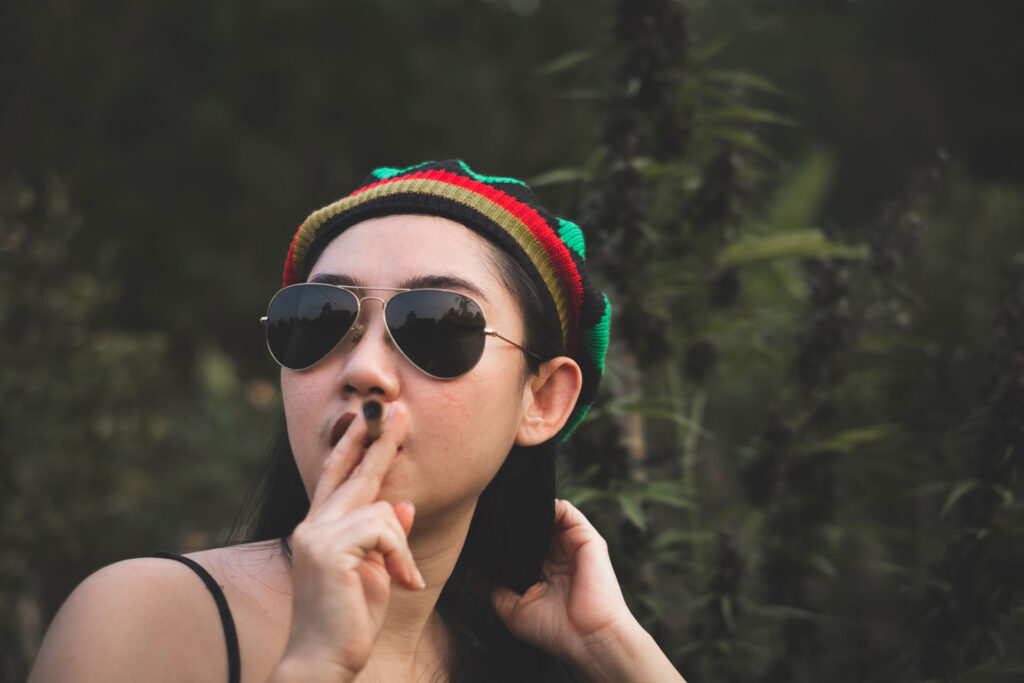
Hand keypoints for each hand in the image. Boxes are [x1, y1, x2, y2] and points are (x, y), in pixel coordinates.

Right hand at [273, 403, 423, 681]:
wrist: (321, 662)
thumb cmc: (347, 622)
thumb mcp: (375, 572)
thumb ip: (382, 538)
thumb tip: (404, 507)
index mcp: (319, 529)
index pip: (335, 476)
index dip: (353, 445)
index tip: (369, 418)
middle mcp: (311, 525)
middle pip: (352, 472)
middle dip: (380, 441)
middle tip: (400, 409)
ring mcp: (316, 535)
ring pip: (380, 508)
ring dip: (401, 547)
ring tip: (402, 579)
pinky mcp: (329, 549)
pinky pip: (384, 529)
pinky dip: (401, 556)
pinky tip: (403, 584)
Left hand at [492, 499, 685, 682]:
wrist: (588, 637)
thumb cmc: (555, 631)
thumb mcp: (514, 611)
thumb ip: (493, 590)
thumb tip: (470, 575)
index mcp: (544, 573)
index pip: (521, 546)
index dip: (504, 539)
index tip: (481, 533)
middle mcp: (558, 557)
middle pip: (533, 528)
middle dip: (514, 522)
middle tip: (490, 517)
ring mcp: (572, 546)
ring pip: (547, 516)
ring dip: (528, 512)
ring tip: (507, 512)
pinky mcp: (586, 537)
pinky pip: (565, 510)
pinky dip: (547, 506)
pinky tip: (528, 513)